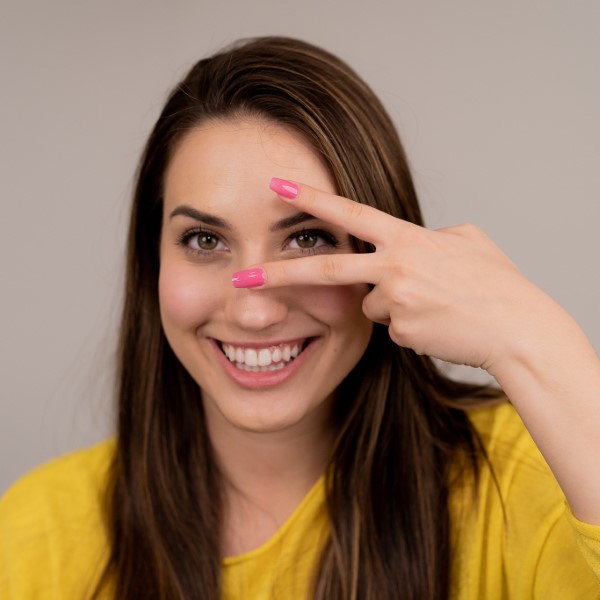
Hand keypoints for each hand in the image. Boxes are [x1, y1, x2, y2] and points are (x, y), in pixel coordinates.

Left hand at [234, 179, 558, 373]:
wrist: (517, 329)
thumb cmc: (496, 281)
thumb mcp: (466, 239)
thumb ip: (427, 235)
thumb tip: (406, 242)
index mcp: (407, 238)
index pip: (349, 214)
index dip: (312, 199)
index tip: (275, 187)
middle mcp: (395, 267)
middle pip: (326, 272)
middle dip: (279, 274)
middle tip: (241, 278)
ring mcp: (396, 302)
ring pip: (371, 305)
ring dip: (392, 304)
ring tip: (433, 304)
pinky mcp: (401, 333)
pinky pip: (391, 327)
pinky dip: (408, 324)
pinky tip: (437, 323)